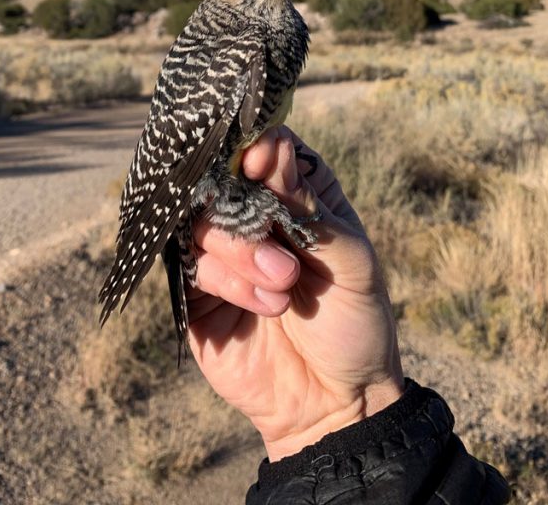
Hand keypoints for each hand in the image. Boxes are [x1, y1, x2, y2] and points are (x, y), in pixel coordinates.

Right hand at [187, 126, 403, 460]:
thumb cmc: (355, 322)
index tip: (258, 165)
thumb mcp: (349, 260)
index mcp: (295, 194)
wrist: (338, 403)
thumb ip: (306, 205)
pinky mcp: (197, 291)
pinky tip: (265, 306)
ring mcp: (221, 252)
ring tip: (283, 288)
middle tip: (287, 262)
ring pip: (201, 220)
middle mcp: (253, 215)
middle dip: (248, 217)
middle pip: (221, 181)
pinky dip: (227, 281)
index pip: (263, 147)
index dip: (255, 149)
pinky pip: (192, 265)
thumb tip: (270, 143)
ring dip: (242, 254)